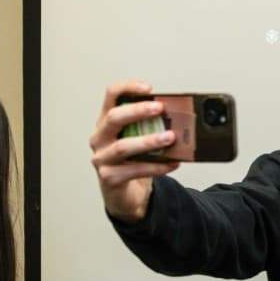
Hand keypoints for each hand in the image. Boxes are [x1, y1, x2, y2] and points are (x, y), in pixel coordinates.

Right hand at [89, 80, 179, 222]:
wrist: (124, 192)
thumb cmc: (132, 160)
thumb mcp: (139, 138)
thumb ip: (151, 126)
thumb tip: (180, 118)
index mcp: (107, 121)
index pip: (111, 96)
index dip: (127, 88)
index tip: (148, 88)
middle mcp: (100, 137)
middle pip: (114, 118)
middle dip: (138, 111)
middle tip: (160, 109)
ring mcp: (102, 158)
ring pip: (123, 146)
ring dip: (149, 140)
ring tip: (170, 137)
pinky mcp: (109, 177)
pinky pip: (134, 170)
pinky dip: (156, 166)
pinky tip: (172, 163)